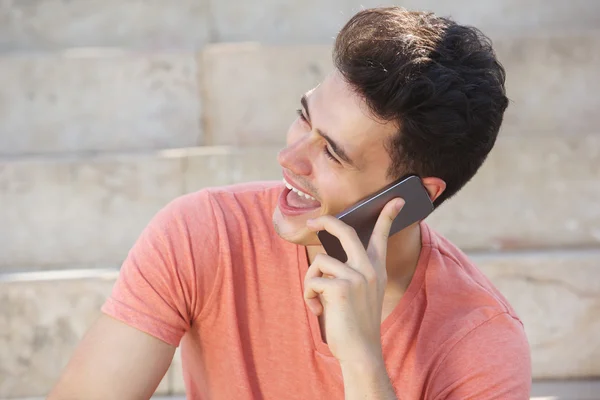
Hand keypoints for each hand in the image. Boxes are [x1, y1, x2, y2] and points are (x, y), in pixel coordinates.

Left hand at [304, 197, 404, 363]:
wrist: (361, 353)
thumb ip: (349, 274)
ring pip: (320, 261)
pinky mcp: (341, 287)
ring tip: (317, 300)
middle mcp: (369, 269)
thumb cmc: (355, 323)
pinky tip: (318, 311)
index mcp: (376, 269)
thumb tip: (324, 259)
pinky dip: (309, 296)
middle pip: (345, 232)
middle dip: (327, 221)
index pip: (382, 236)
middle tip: (313, 221)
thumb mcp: (359, 294)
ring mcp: (357, 276)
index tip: (398, 199)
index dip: (388, 215)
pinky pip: (313, 280)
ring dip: (310, 282)